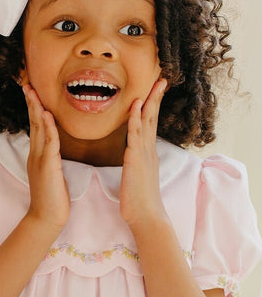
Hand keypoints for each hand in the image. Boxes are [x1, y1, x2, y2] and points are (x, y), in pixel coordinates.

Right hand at [24, 85, 69, 231]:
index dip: (34, 108)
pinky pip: (48, 142)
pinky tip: (47, 114)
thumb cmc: (52, 199)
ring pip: (38, 128)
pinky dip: (47, 127)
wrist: (46, 218)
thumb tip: (55, 150)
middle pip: (33, 122)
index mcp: (37, 154)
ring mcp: (39, 159)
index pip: (36, 126)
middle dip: (30, 102)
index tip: (32, 92)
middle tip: (26, 84)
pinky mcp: (47, 166)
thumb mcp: (52, 174)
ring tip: (32, 91)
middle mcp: (35, 153)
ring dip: (36, 108)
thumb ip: (52, 160)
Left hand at [120, 78, 167, 229]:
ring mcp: (144, 154)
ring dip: (149, 101)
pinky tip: (136, 105)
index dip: (153, 106)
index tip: (156, 90)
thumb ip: (137, 163)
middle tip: (161, 79)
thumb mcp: (138, 176)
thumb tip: (134, 155)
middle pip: (153, 117)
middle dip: (156, 97)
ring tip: (154, 84)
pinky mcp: (136, 160)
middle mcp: (148, 150)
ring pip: (147, 122)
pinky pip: (135, 134)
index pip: (151, 123)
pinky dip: (136, 118)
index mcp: (148, 153)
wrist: (146, 217)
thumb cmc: (139, 200)